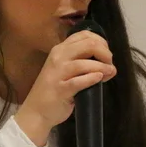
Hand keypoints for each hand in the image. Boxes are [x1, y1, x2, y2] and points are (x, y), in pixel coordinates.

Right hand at [14, 30, 115, 145]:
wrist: (36, 111)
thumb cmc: (54, 89)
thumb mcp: (65, 69)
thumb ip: (82, 62)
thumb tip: (108, 63)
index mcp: (60, 49)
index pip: (85, 35)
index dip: (101, 42)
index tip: (107, 54)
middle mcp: (58, 57)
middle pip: (88, 45)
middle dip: (105, 53)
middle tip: (110, 64)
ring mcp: (58, 73)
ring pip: (84, 63)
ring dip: (102, 67)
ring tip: (110, 73)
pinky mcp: (60, 89)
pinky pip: (78, 81)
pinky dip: (91, 79)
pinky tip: (99, 79)